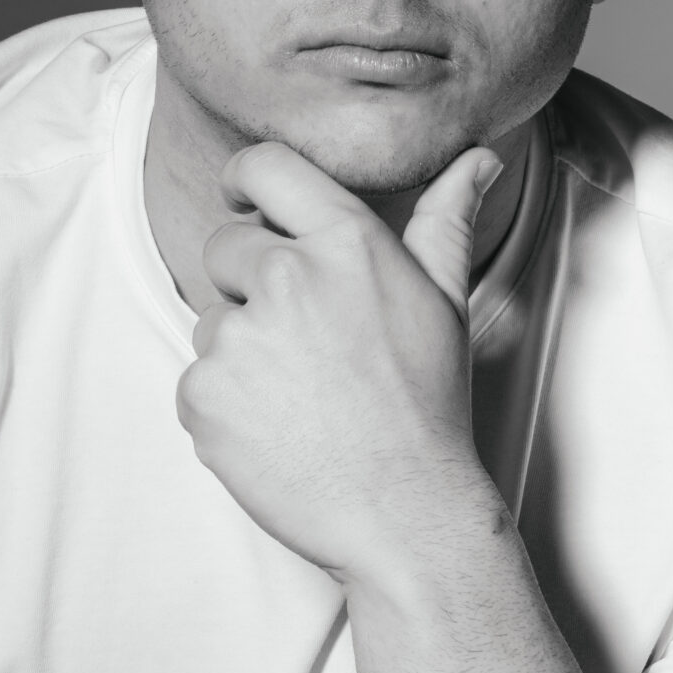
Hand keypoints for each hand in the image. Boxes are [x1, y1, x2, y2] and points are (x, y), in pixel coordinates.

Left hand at [178, 140, 500, 575]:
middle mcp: (287, 277)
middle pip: (225, 246)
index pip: (265, 166)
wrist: (404, 513)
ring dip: (241, 351)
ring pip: (211, 320)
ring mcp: (239, 337)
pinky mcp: (204, 395)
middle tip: (304, 342)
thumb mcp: (444, 302)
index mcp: (345, 243)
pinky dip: (224, 406)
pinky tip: (277, 430)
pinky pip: (196, 381)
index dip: (246, 181)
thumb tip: (476, 159)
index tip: (244, 200)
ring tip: (301, 396)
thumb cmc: (426, 409)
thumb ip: (446, 219)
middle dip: (250, 284)